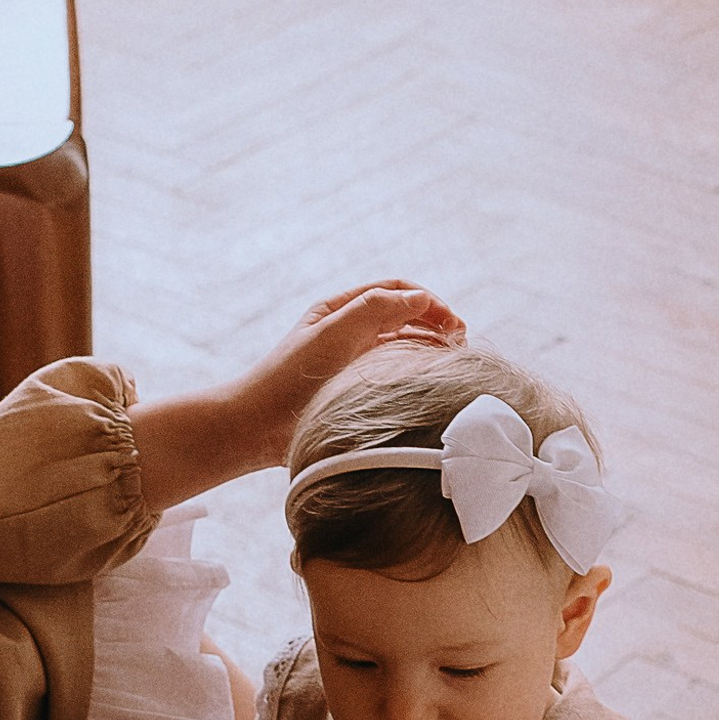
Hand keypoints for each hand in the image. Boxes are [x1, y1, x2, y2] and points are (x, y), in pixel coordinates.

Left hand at [230, 280, 464, 465]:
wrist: (256, 428)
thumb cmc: (289, 378)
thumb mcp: (334, 333)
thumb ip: (376, 308)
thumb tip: (421, 298)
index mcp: (341, 309)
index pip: (397, 291)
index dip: (430, 301)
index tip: (454, 323)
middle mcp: (348, 331)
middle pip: (403, 316)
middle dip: (436, 323)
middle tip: (462, 343)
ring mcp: (351, 362)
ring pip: (401, 345)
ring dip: (429, 348)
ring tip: (454, 362)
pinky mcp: (352, 391)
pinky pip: (392, 374)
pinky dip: (415, 373)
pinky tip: (429, 384)